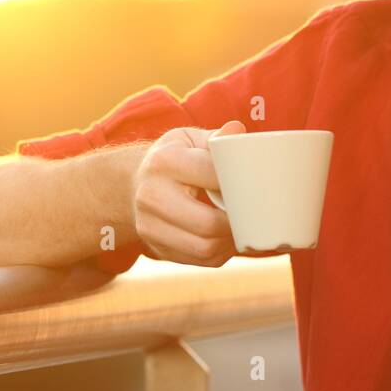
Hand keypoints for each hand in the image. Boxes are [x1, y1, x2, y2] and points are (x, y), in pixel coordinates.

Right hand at [130, 121, 243, 266]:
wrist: (135, 185)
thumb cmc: (173, 158)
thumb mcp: (190, 140)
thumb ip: (217, 139)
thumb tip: (238, 131)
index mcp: (164, 162)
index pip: (211, 175)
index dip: (239, 182)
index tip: (256, 183)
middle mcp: (151, 195)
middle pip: (206, 222)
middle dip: (236, 222)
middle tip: (254, 214)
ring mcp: (149, 226)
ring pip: (204, 247)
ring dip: (230, 242)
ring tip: (243, 227)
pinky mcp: (157, 248)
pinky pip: (199, 260)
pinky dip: (221, 253)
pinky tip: (228, 239)